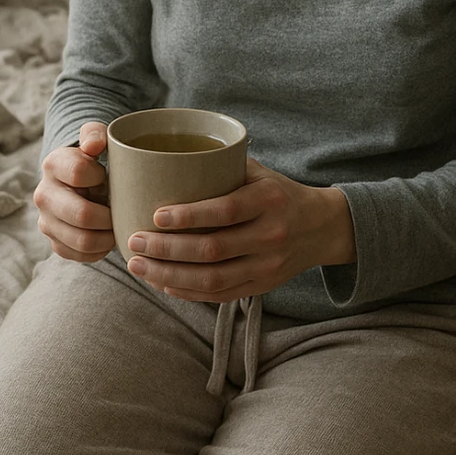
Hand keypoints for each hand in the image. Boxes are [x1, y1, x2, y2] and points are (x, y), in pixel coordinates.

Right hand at [33, 120, 115, 262]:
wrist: (79, 180)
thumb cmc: (94, 158)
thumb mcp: (96, 138)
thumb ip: (95, 133)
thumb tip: (93, 145)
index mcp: (53, 164)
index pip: (79, 172)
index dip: (101, 177)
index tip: (108, 176)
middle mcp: (43, 194)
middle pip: (81, 215)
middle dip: (109, 216)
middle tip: (122, 211)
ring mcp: (46, 222)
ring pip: (82, 241)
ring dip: (107, 237)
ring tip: (118, 226)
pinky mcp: (54, 242)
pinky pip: (80, 256)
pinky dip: (100, 251)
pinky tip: (108, 238)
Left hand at [124, 157, 356, 302]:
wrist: (321, 227)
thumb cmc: (278, 192)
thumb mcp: (259, 172)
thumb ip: (221, 166)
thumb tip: (166, 159)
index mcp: (269, 200)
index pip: (226, 210)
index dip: (189, 215)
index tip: (155, 215)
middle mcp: (271, 235)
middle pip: (213, 250)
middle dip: (167, 249)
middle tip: (134, 242)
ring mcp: (267, 266)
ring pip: (213, 279)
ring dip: (170, 275)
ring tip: (139, 266)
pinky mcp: (262, 287)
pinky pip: (220, 296)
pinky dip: (187, 292)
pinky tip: (162, 282)